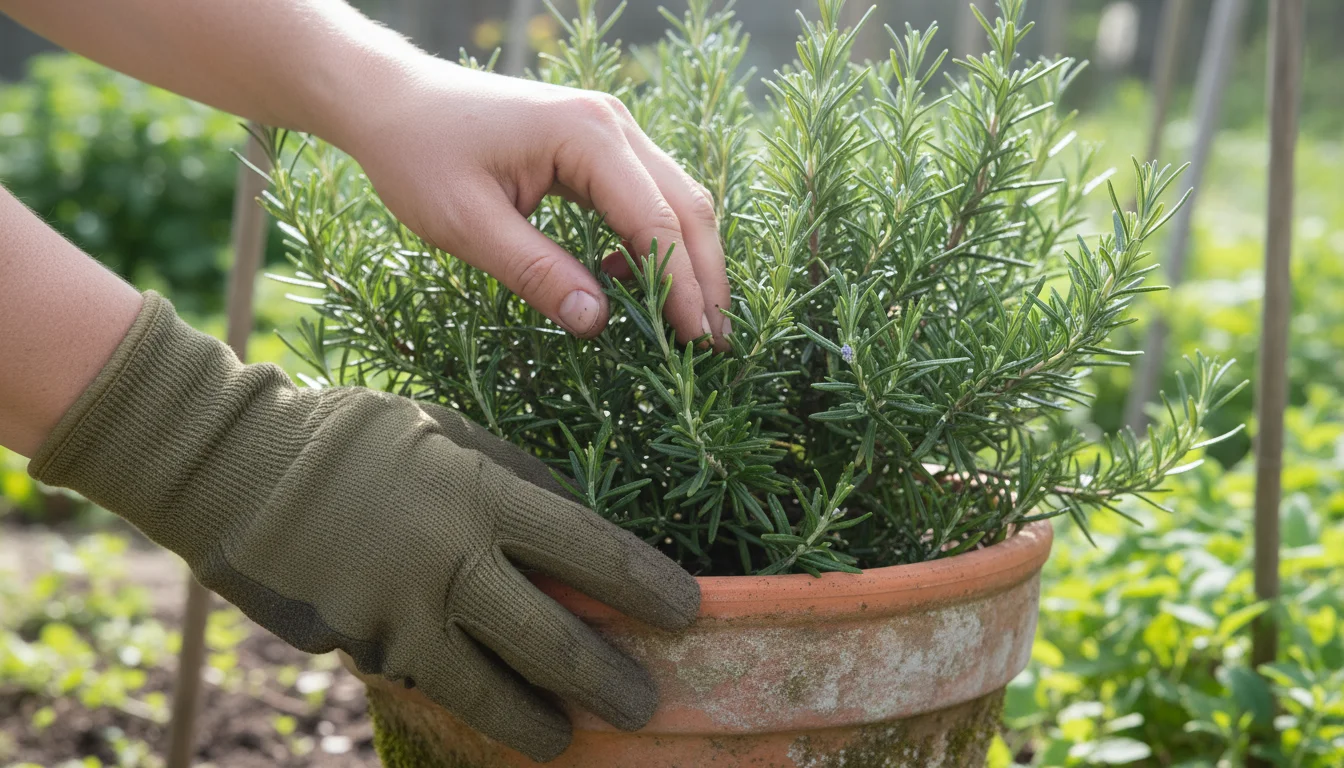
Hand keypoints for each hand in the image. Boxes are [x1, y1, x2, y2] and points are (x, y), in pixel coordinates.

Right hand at [29, 293, 700, 760]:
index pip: (594, 552)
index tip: (691, 612)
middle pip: (556, 641)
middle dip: (611, 681)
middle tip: (647, 704)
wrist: (235, 469)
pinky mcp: (364, 649)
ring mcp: (405, 616)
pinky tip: (498, 711)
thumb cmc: (355, 436)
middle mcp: (453, 563)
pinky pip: (433, 684)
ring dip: (543, 721)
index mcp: (484, 493)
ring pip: (493, 692)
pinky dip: (472, 702)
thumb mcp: (446, 429)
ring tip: (570, 735)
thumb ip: (514, 477)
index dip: (650, 588)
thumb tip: (575, 524)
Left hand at [335, 58, 730, 346]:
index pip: (657, 221)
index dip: (682, 287)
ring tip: (691, 325)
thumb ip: (535, 272)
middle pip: (686, 206)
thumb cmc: (418, 156)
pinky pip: (645, 197)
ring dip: (687, 262)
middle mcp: (613, 123)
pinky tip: (633, 285)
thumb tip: (597, 323)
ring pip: (675, 201)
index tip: (696, 343)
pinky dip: (654, 244)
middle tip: (714, 344)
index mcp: (586, 135)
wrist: (390, 101)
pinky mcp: (597, 145)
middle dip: (704, 278)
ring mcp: (610, 130)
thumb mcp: (467, 224)